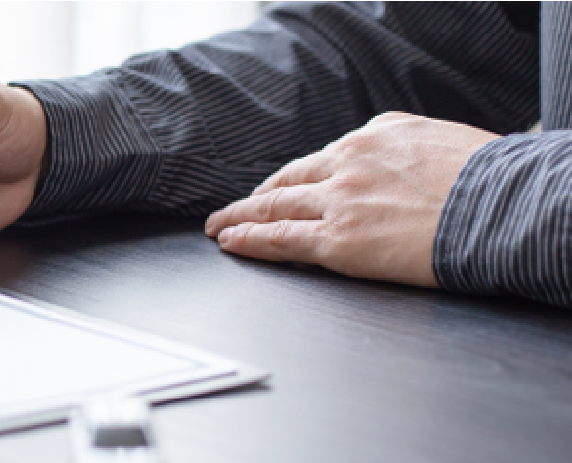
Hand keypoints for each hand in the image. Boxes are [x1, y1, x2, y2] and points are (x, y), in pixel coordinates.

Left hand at [204, 112, 499, 286]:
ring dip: (241, 216)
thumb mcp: (444, 142)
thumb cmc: (490, 182)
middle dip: (258, 195)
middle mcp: (350, 162)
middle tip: (235, 207)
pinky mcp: (339, 240)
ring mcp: (340, 201)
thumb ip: (408, 152)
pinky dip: (249, 239)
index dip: (297, 177)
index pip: (325, 158)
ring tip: (220, 225)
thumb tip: (401, 165)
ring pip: (275, 207)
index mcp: (377, 135)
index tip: (282, 186)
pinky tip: (230, 241)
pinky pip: (280, 239)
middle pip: (290, 180)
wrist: (505, 207)